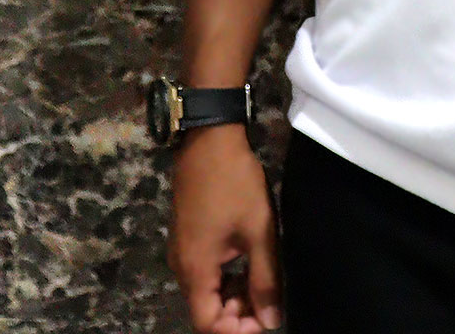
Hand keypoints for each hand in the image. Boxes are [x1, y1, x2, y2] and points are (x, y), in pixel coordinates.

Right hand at [166, 124, 283, 332]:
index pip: (207, 324)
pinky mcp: (188, 236)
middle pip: (205, 309)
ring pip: (206, 290)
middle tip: (270, 301)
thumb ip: (265, 279)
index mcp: (195, 271)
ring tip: (265, 282)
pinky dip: (226, 275)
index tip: (265, 320)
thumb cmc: (235, 184)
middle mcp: (181, 267)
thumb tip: (272, 320)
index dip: (236, 330)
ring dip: (234, 294)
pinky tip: (249, 262)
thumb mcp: (258, 231)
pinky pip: (205, 270)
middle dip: (238, 313)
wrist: (209, 140)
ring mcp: (182, 250)